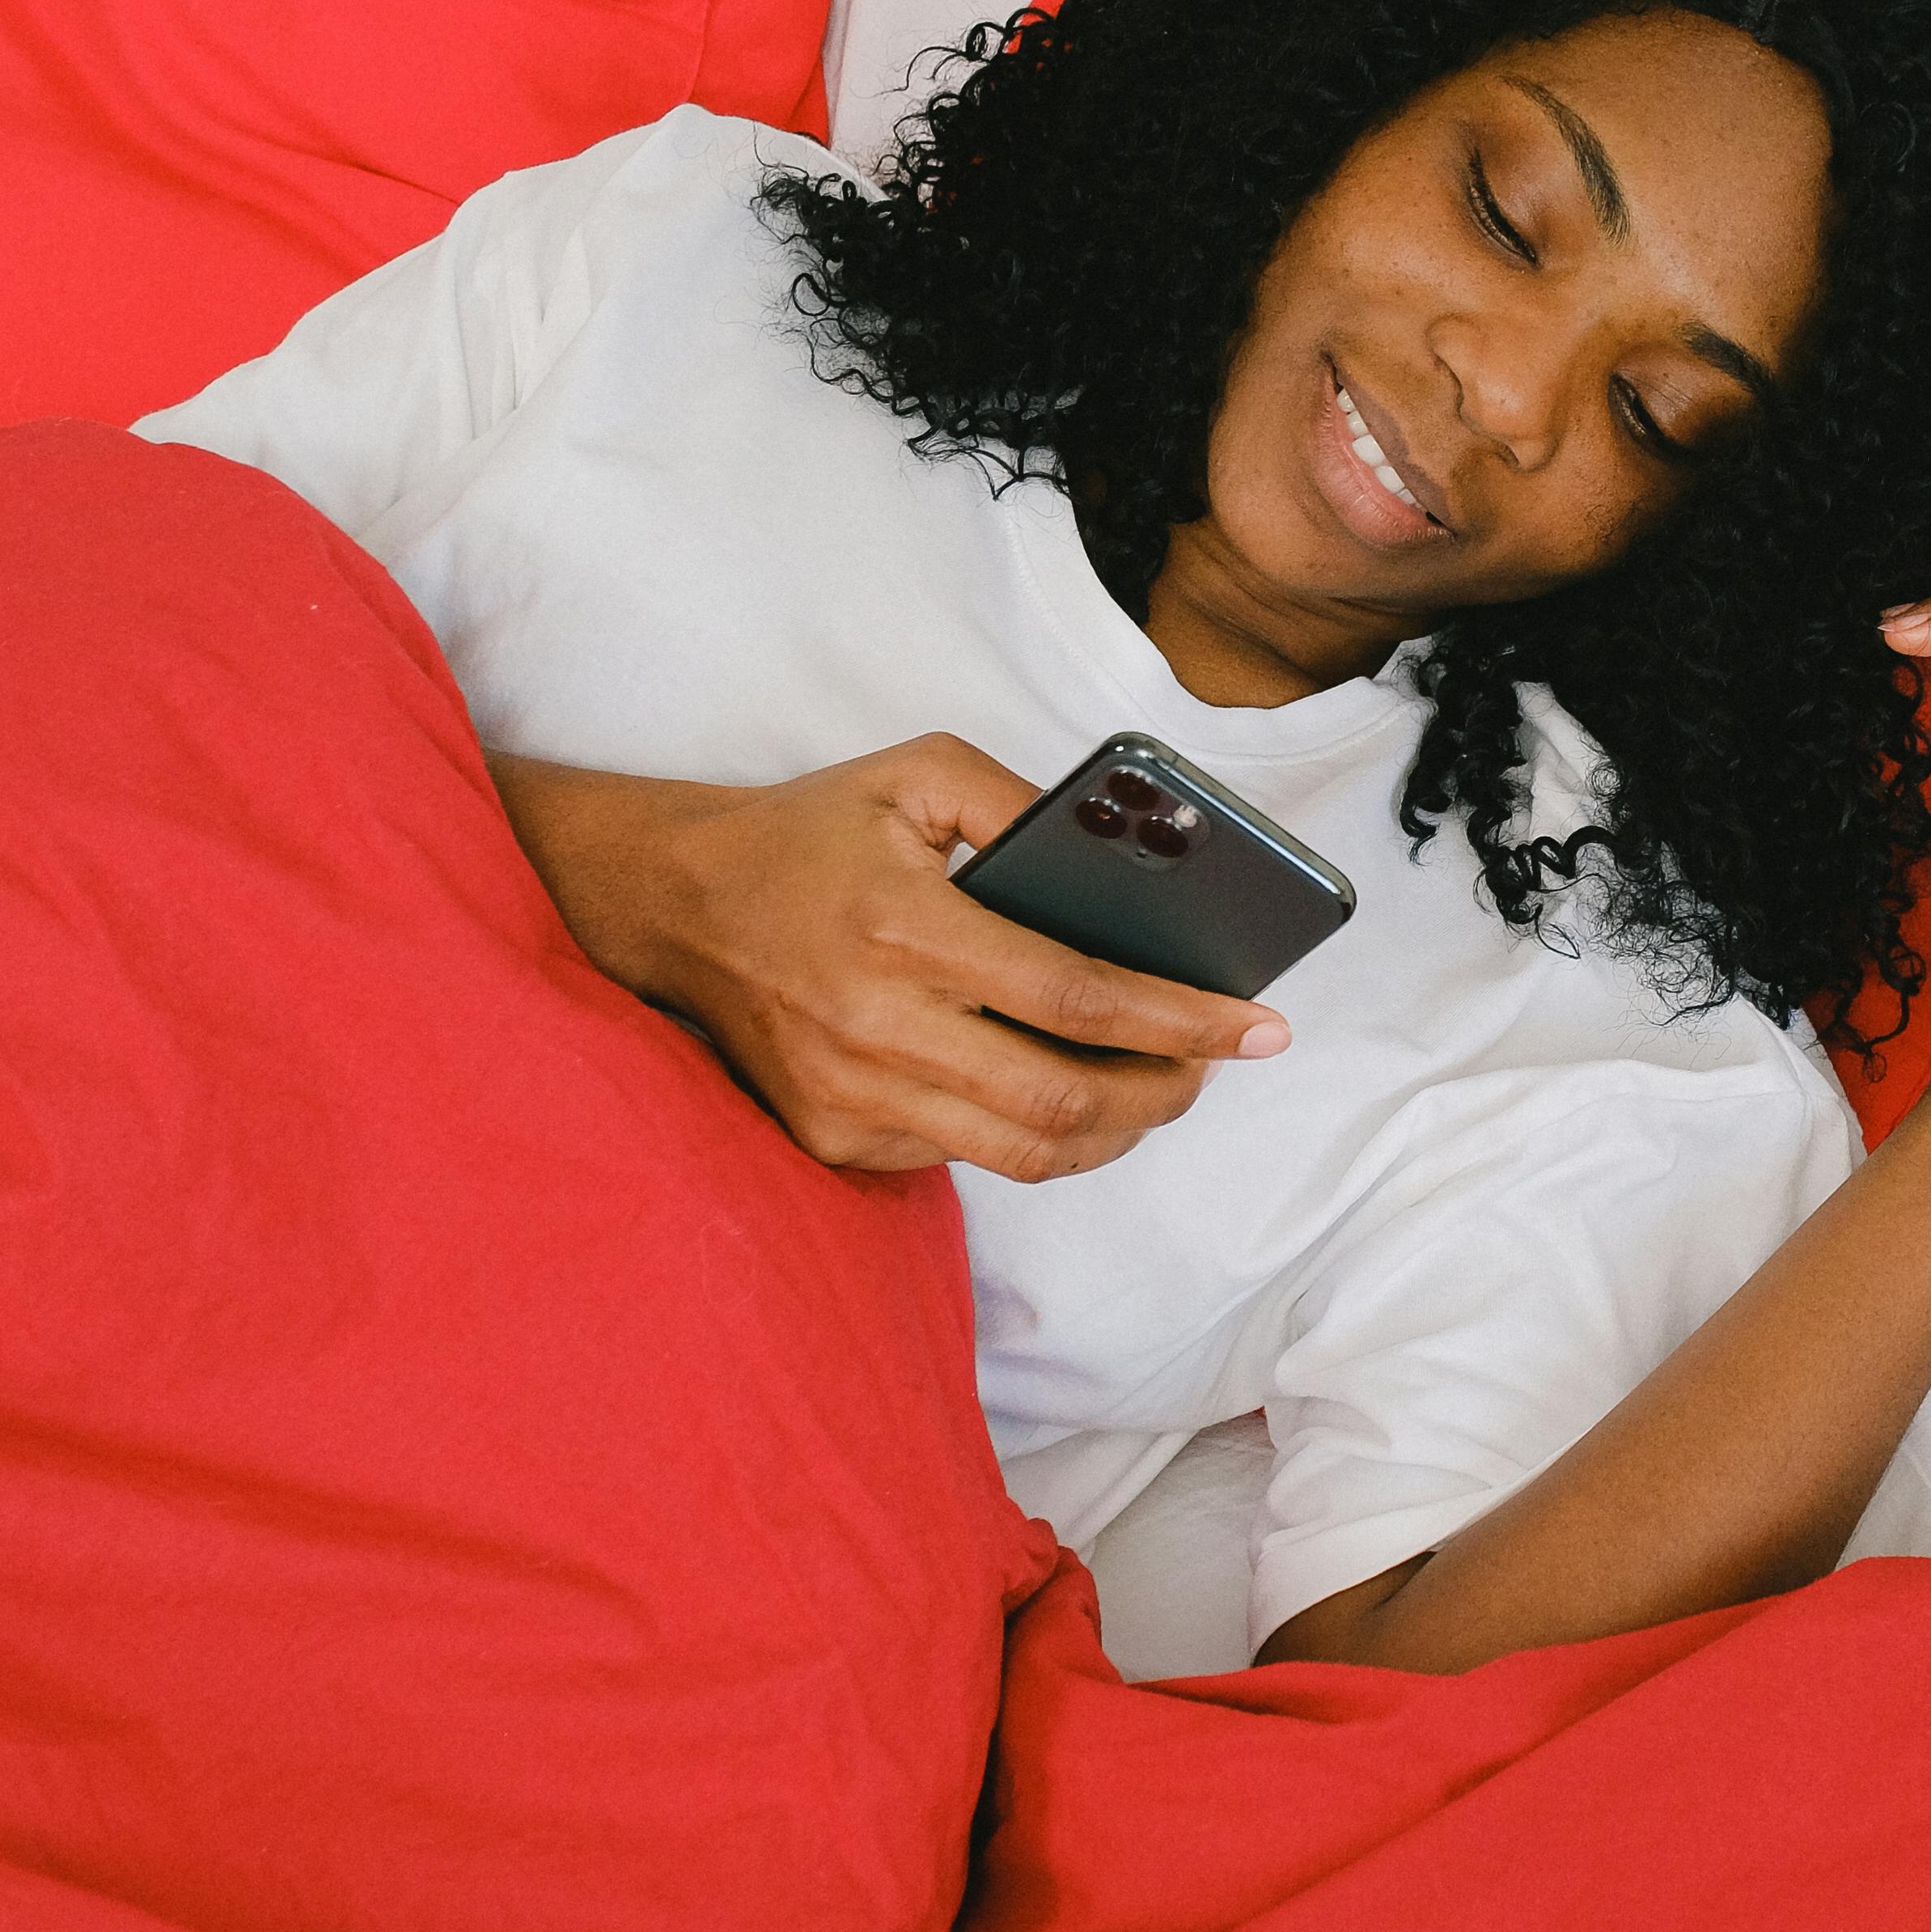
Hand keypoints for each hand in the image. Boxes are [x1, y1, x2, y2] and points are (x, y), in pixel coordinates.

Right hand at [486, 735, 1289, 1181]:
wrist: (670, 905)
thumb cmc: (806, 835)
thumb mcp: (915, 773)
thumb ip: (1024, 803)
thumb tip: (1129, 857)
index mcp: (904, 926)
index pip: (1081, 997)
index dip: (1185, 1022)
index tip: (1260, 1026)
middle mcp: (874, 1025)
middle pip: (1065, 1102)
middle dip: (1166, 1093)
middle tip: (1211, 1065)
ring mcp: (848, 1097)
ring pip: (1023, 1153)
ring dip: (1113, 1132)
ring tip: (1154, 1089)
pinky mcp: (830, 1139)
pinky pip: (960, 1158)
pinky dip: (1028, 1137)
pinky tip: (1058, 1092)